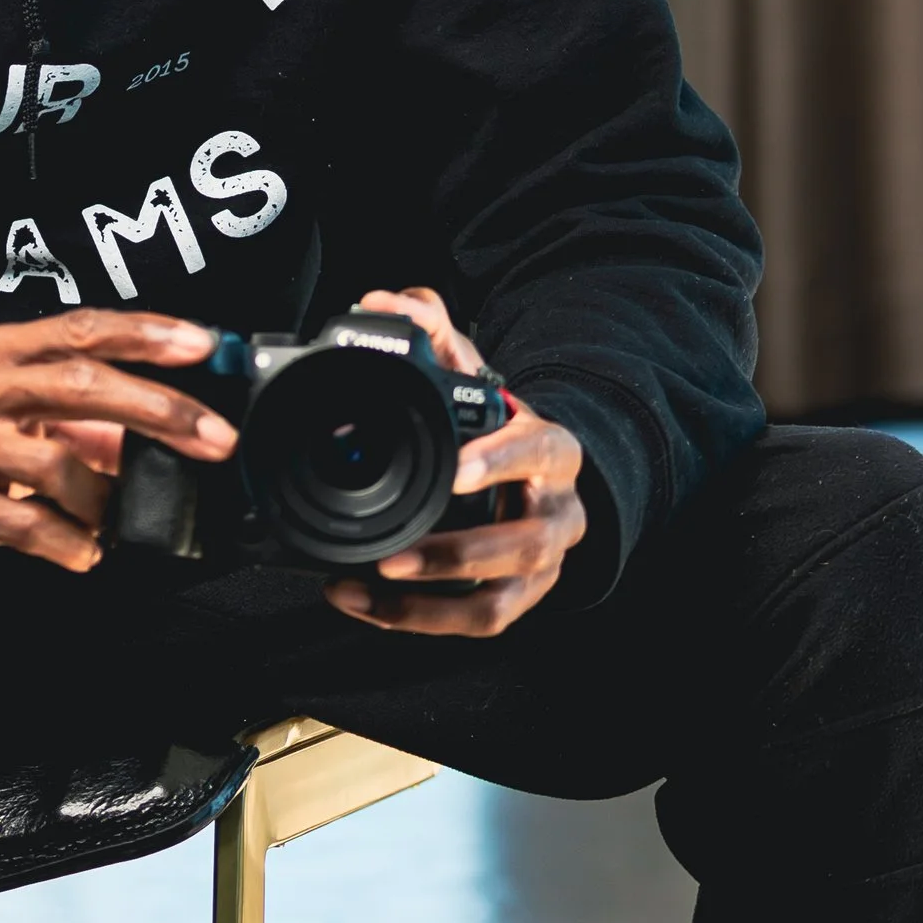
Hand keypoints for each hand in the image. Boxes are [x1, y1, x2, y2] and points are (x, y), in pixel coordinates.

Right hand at [0, 308, 235, 575]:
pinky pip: (23, 525)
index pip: (82, 329)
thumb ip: (65, 416)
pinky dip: (69, 543)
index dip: (147, 333)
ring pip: (57, 463)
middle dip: (160, 410)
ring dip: (108, 497)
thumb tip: (141, 435)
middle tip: (214, 438)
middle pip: (82, 384)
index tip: (203, 344)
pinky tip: (85, 551)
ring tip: (123, 517)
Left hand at [321, 287, 585, 638]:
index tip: (456, 470)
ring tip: (374, 582)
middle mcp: (558, 513)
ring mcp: (542, 566)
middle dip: (459, 553)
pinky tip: (364, 601)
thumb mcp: (472, 376)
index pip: (540, 451)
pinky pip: (475, 621)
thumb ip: (431, 333)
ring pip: (502, 597)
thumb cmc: (496, 427)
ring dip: (434, 599)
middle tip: (394, 555)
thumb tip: (382, 301)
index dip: (502, 462)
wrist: (540, 479)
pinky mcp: (517, 600)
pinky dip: (418, 619)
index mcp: (552, 450)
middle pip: (525, 544)